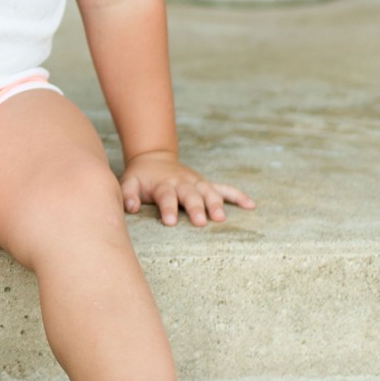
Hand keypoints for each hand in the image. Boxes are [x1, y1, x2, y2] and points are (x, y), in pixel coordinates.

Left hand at [120, 152, 254, 227]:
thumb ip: (128, 195)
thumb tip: (131, 207)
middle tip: (200, 222)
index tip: (171, 222)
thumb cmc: (140, 177)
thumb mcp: (128, 182)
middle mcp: (182, 182)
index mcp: (163, 184)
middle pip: (191, 195)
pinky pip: (224, 188)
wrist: (153, 158)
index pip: (166, 196)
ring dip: (216, 204)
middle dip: (196, 208)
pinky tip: (251, 205)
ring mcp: (196, 182)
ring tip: (221, 218)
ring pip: (209, 192)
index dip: (169, 208)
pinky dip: (238, 196)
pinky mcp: (205, 184)